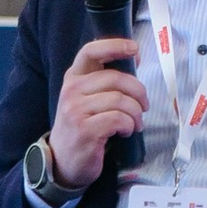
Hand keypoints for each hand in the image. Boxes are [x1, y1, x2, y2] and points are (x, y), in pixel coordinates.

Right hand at [45, 39, 147, 189]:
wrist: (62, 161)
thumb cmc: (82, 126)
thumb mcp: (88, 98)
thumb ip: (107, 80)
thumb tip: (134, 57)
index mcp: (73, 78)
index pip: (91, 51)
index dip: (114, 46)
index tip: (134, 49)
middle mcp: (71, 90)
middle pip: (115, 78)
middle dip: (138, 92)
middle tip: (144, 105)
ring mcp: (76, 110)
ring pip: (120, 100)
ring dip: (136, 113)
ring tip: (136, 123)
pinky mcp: (85, 130)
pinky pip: (118, 119)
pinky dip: (129, 125)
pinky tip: (126, 131)